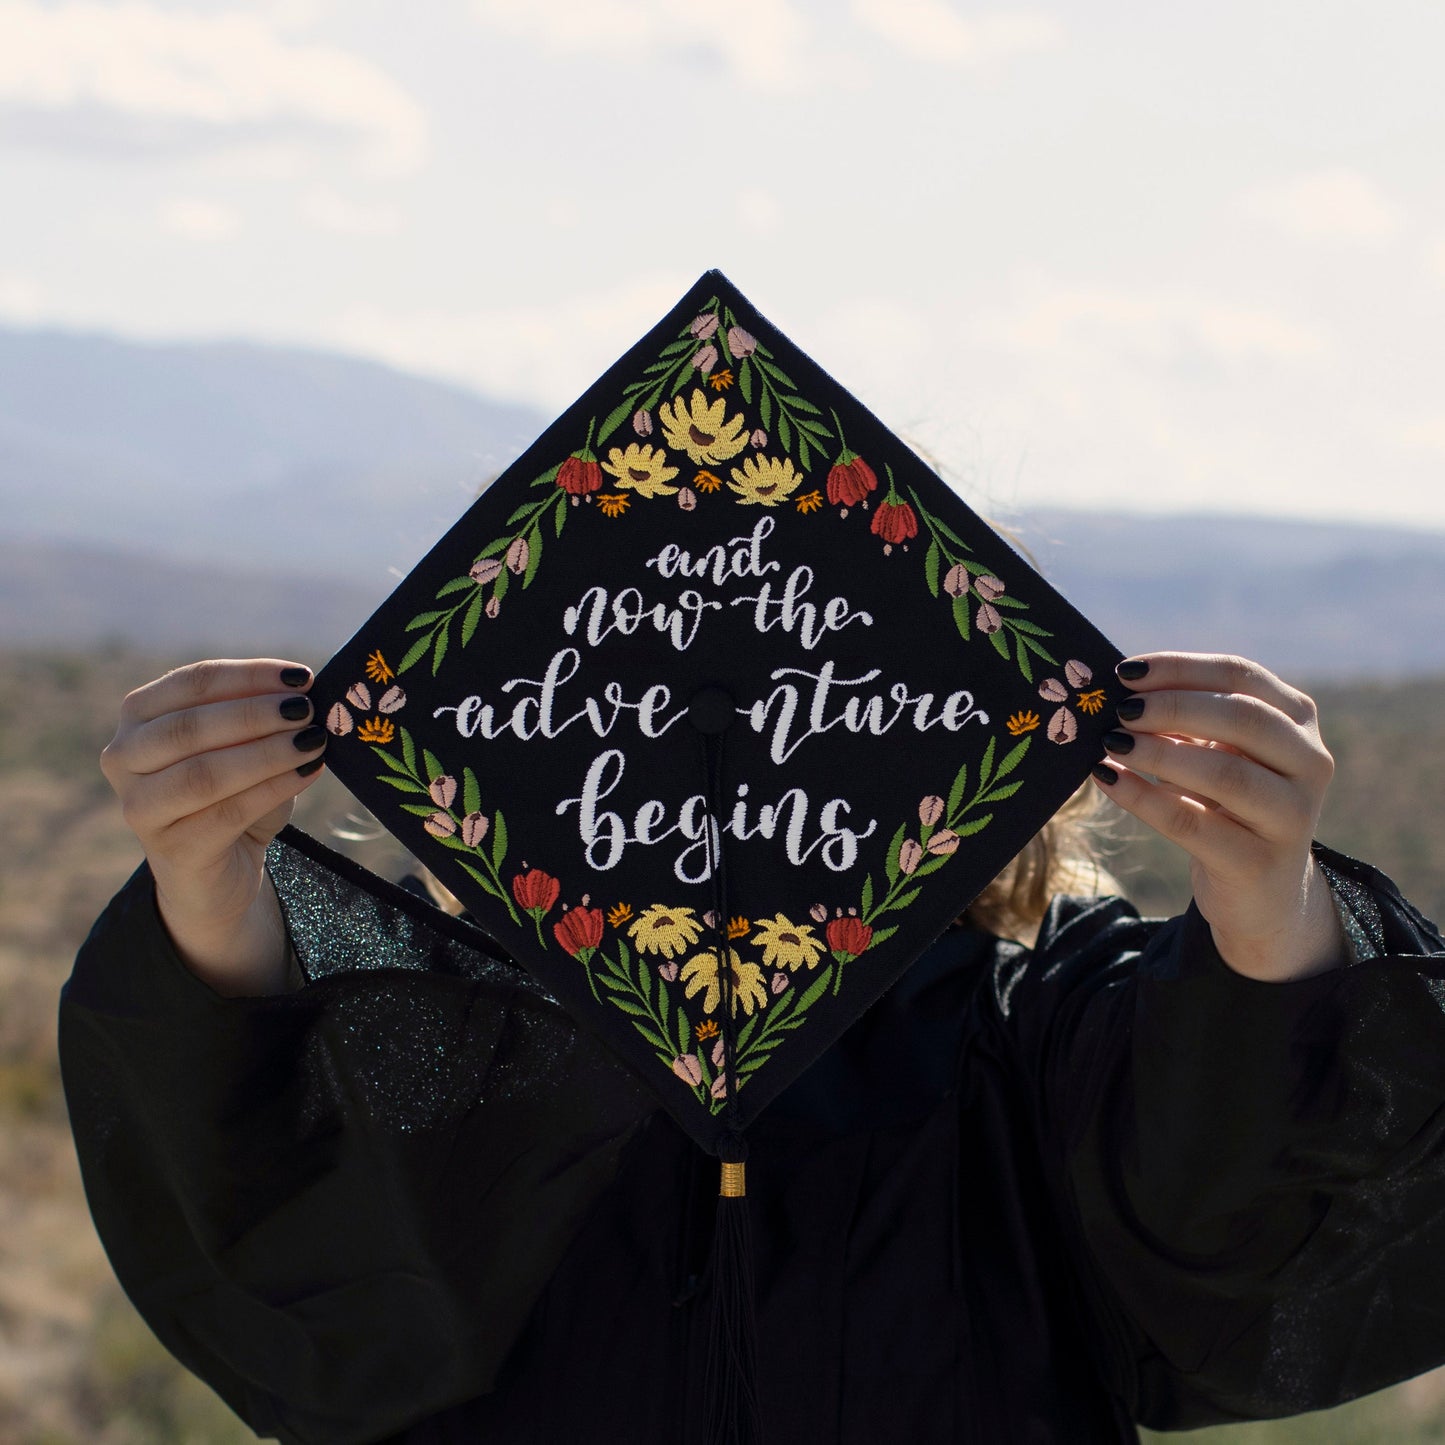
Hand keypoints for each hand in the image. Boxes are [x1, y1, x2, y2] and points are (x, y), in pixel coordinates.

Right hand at [99, 659, 325, 995]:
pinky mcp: (171, 849)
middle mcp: (124, 757)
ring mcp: (140, 807)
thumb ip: (263, 720)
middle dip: (255, 714)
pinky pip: (226, 813)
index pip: (192, 684)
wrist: (217, 871)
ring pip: (204, 773)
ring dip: (266, 753)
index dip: (249, 677)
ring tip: (314, 741)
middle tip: (308, 710)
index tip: (303, 677)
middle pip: (189, 727)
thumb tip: (308, 696)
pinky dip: (272, 789)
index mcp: (139, 717)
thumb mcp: (245, 748)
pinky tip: (307, 773)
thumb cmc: (232, 795)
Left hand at [1091, 652, 1344, 981]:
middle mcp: (1310, 762)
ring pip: (1226, 774)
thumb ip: (1185, 720)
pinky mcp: (1259, 863)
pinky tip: (1107, 779)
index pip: (1242, 675)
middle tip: (1119, 710)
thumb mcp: (1216, 753)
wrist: (1261, 892)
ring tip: (1111, 742)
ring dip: (1159, 753)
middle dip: (1172, 707)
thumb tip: (1120, 689)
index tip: (1125, 671)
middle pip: (1243, 718)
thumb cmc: (1229, 804)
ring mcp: (1292, 816)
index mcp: (1297, 720)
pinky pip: (1193, 824)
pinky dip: (1143, 798)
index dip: (1181, 669)